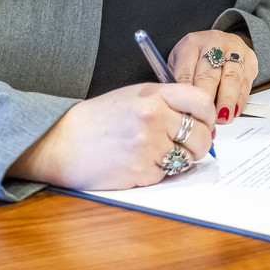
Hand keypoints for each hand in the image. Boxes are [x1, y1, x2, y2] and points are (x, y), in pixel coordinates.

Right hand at [7, 82, 214, 190]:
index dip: (209, 115)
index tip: (206, 123)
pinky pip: (166, 174)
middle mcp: (154, 117)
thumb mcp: (132, 97)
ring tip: (160, 153)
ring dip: (181, 159)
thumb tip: (201, 122)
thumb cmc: (97, 120)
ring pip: (187, 157)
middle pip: (201, 134)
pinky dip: (158, 172)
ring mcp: (148, 145)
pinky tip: (139, 164)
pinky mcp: (141, 171)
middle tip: (188, 146)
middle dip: (200, 143)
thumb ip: (166, 104)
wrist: (61, 142)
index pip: (201, 101)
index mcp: (153, 95)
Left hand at [168, 30, 258, 124]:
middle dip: (207, 99)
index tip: (187, 112)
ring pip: (232, 78)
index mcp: (191, 44)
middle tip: (204, 118)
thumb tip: (178, 109)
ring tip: (222, 118)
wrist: (218, 42)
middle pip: (210, 74)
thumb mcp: (178, 63)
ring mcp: (234, 50)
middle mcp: (214, 43)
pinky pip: (246, 83)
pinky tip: (234, 112)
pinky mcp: (250, 60)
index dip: (187, 94)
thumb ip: (177, 82)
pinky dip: (240, 100)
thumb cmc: (195, 57)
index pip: (186, 71)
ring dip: (227, 101)